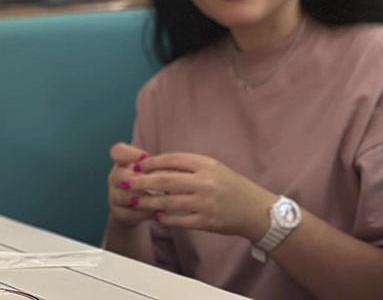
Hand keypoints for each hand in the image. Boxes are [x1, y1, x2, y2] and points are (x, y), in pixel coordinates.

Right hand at [108, 143, 153, 227]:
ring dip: (143, 197)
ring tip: (160, 198)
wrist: (138, 208)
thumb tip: (172, 164)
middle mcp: (116, 177)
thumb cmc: (151, 181)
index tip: (145, 156)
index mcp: (125, 162)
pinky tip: (158, 211)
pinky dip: (144, 212)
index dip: (129, 153)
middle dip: (138, 180)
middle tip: (156, 182)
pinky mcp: (117, 213)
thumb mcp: (153, 170)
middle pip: (119, 176)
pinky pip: (128, 213)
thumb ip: (157, 165)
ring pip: (123, 196)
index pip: (118, 151)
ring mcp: (114, 195)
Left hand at [125, 153, 276, 238]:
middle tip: (127, 182)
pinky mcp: (205, 221)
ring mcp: (205, 203)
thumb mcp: (215, 169)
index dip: (152, 162)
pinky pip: (177, 219)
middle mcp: (205, 182)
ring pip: (167, 201)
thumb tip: (160, 167)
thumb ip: (191, 167)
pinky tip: (157, 215)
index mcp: (207, 165)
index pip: (173, 160)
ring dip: (148, 201)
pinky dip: (164, 217)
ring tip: (136, 201)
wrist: (254, 209)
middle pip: (165, 180)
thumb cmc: (233, 187)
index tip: (138, 165)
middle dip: (142, 181)